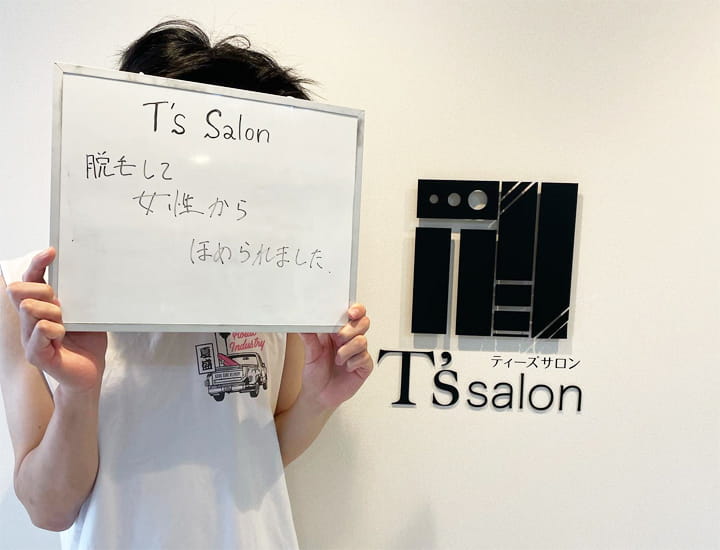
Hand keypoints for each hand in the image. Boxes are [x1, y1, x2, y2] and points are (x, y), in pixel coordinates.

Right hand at [6, 248, 106, 392]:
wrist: (91, 371)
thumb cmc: (87, 340)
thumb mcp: (86, 312)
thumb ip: (79, 296)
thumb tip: (84, 273)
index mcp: (41, 306)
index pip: (31, 279)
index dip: (37, 263)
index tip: (51, 252)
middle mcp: (30, 320)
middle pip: (20, 290)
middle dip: (42, 290)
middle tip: (61, 305)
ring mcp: (29, 337)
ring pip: (30, 308)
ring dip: (52, 311)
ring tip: (65, 324)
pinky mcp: (36, 354)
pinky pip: (40, 330)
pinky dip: (55, 329)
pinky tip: (63, 335)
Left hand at [299, 304, 372, 410]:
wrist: (318, 395)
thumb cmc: (315, 373)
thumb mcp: (309, 353)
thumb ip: (308, 338)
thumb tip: (302, 324)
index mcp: (337, 331)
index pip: (353, 313)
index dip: (356, 309)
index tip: (350, 312)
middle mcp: (349, 340)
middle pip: (363, 323)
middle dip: (350, 330)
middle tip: (338, 338)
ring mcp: (357, 352)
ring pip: (362, 340)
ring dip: (347, 350)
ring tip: (337, 359)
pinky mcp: (363, 365)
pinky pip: (365, 357)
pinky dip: (353, 362)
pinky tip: (345, 367)